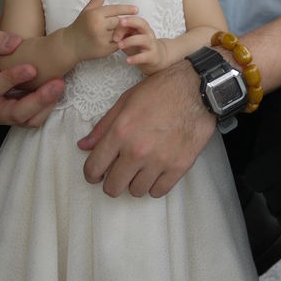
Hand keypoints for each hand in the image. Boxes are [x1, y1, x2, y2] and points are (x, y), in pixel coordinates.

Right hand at [0, 31, 64, 127]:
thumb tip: (15, 43)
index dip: (12, 79)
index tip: (32, 69)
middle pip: (14, 113)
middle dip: (37, 100)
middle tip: (57, 83)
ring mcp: (4, 119)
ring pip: (28, 120)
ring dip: (46, 104)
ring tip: (60, 85)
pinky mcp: (18, 121)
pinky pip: (35, 120)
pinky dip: (47, 107)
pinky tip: (56, 91)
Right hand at [67, 0, 139, 62]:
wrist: (70, 45)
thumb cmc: (81, 25)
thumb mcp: (88, 10)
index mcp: (94, 14)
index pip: (115, 9)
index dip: (126, 9)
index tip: (136, 9)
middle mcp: (98, 26)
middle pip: (119, 21)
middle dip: (121, 22)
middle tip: (125, 23)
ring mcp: (101, 39)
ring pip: (120, 33)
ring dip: (123, 32)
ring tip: (125, 31)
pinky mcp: (104, 50)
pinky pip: (118, 44)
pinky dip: (120, 42)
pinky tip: (120, 40)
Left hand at [77, 59, 215, 197]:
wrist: (197, 88)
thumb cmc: (160, 90)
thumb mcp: (126, 101)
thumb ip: (103, 126)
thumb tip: (83, 146)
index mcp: (120, 132)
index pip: (94, 168)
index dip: (92, 174)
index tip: (97, 174)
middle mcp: (137, 150)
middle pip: (113, 187)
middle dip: (112, 182)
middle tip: (119, 173)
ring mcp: (159, 161)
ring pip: (136, 191)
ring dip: (135, 182)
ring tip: (141, 169)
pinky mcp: (179, 167)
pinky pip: (158, 191)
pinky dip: (155, 185)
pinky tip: (156, 172)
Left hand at [113, 15, 167, 74]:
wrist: (157, 58)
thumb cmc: (139, 47)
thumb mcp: (130, 38)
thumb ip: (122, 34)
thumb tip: (109, 31)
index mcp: (142, 28)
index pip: (134, 20)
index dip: (125, 21)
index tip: (113, 25)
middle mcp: (148, 34)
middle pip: (142, 24)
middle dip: (131, 22)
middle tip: (119, 24)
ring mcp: (151, 45)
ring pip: (143, 39)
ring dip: (130, 41)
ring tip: (119, 45)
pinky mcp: (152, 57)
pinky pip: (144, 56)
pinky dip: (135, 58)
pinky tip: (127, 60)